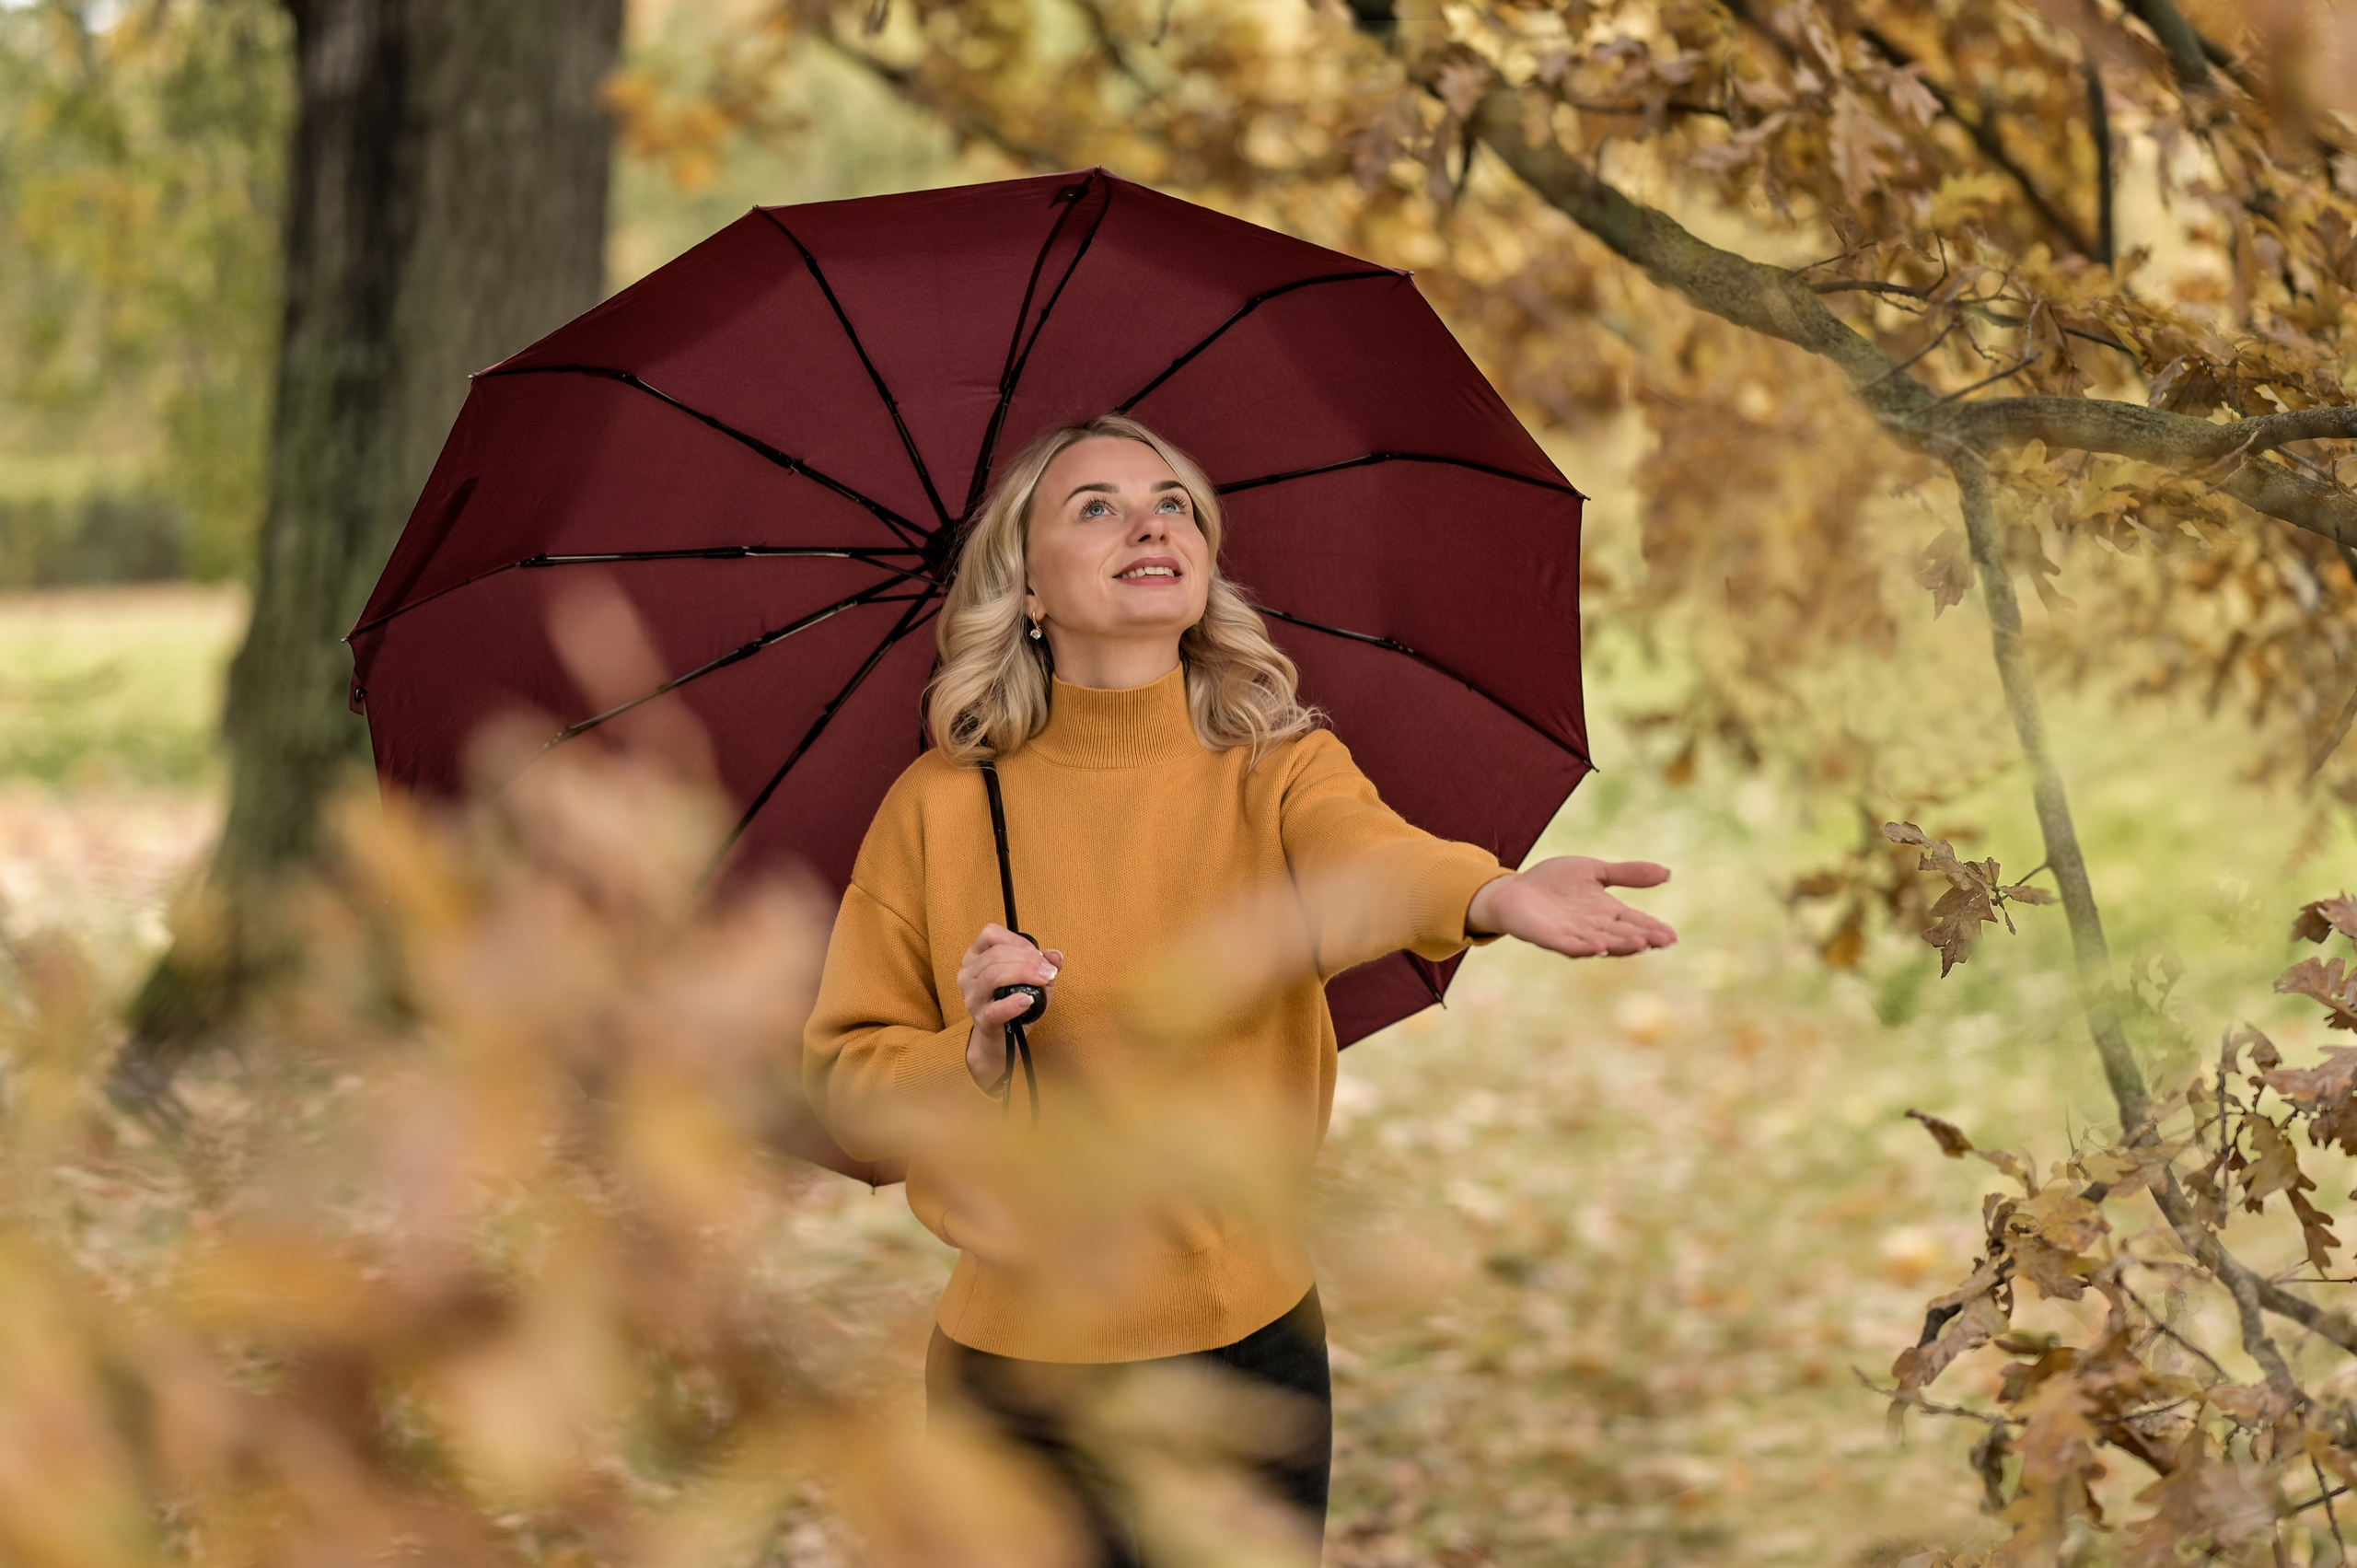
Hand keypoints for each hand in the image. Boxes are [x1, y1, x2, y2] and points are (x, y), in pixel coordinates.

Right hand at [958, 923, 1061, 1088]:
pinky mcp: (982, 1020)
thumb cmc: (1012, 1003)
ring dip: (1023, 974)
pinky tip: (1028, 1001)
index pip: (990, 934)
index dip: (1017, 940)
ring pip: (992, 975)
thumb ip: (1044, 964)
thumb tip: (1055, 956)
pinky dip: (1013, 1003)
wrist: (1001, 1042)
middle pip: (995, 955)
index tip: (1038, 953)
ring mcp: (972, 998)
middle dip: (1027, 959)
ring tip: (1044, 981)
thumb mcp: (1031, 980)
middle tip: (1048, 970)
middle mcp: (968, 975)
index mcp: (976, 958)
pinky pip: (995, 1009)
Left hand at [1465, 856, 1675, 957]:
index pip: (1636, 922)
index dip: (1654, 929)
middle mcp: (1594, 928)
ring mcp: (1573, 935)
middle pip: (1623, 936)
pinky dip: (1585, 947)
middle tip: (1664, 941)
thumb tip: (1669, 873)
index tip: (1673, 936)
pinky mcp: (1550, 938)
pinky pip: (1570, 946)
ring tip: (1641, 944)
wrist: (1514, 890)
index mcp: (1607, 913)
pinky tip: (1599, 947)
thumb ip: (1628, 873)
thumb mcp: (1595, 871)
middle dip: (1644, 938)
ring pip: (1602, 943)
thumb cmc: (1555, 882)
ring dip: (1620, 945)